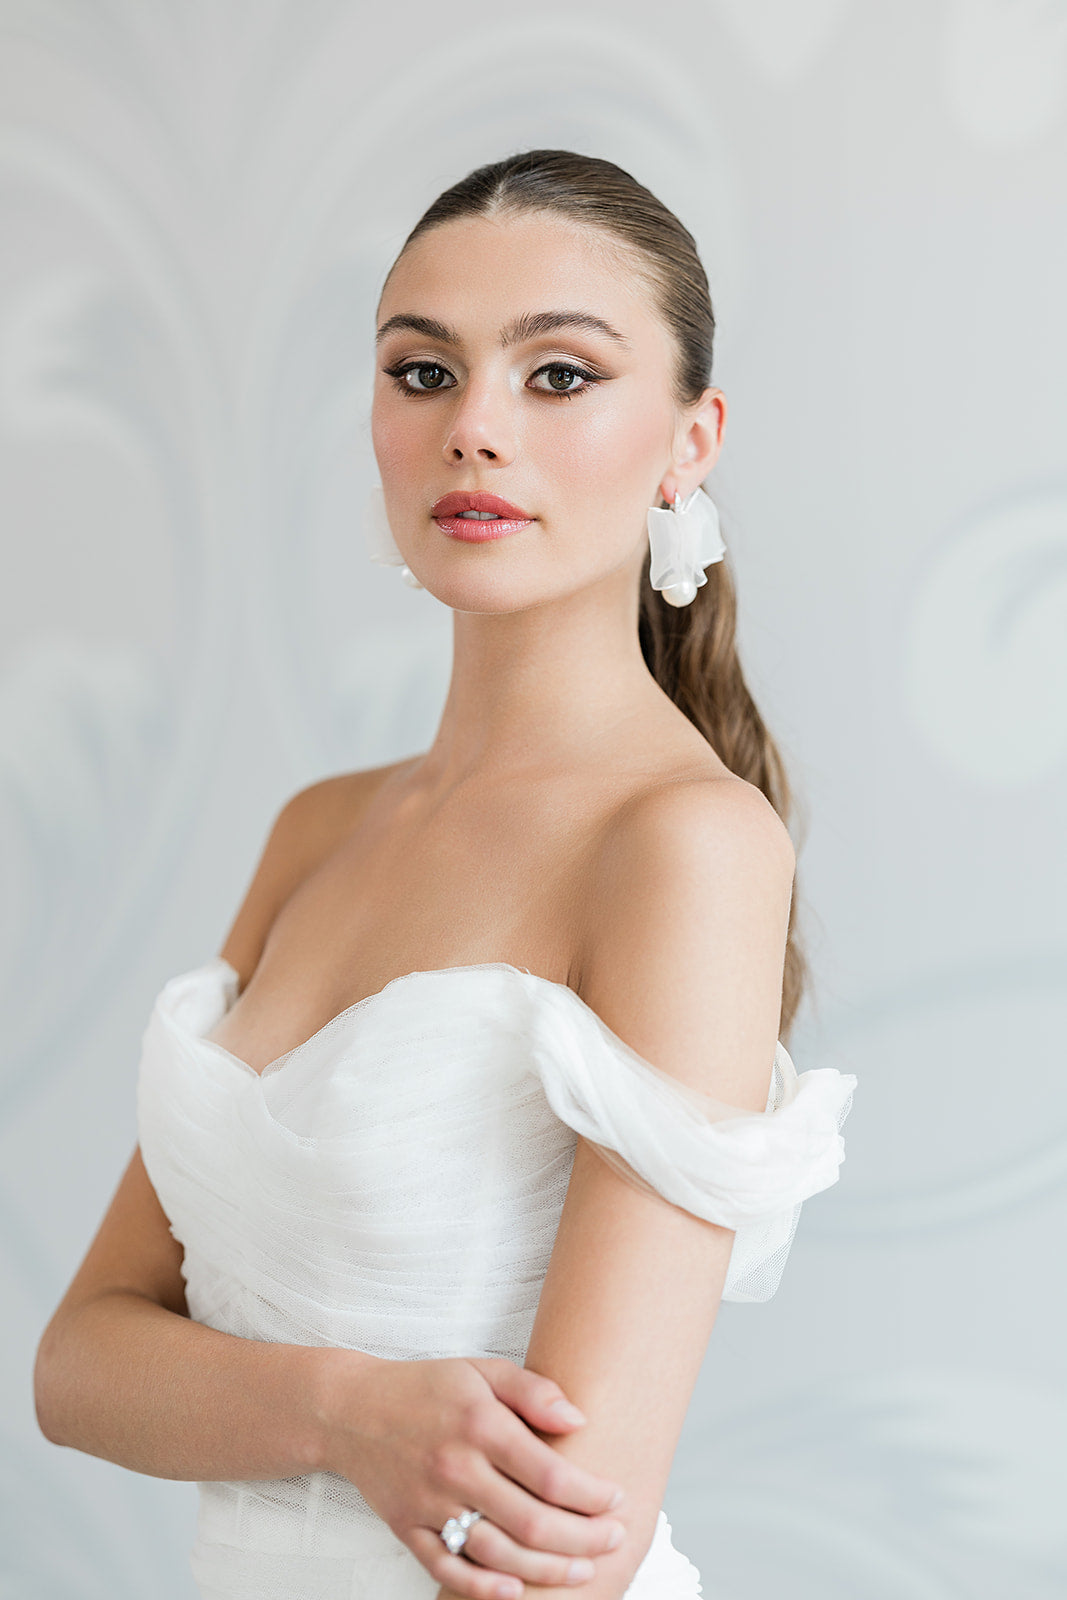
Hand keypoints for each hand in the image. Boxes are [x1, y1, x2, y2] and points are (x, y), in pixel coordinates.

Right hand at [320, 1352, 626, 1598]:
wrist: (351, 1409)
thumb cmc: (427, 1388)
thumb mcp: (482, 1370)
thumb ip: (533, 1391)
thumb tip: (579, 1419)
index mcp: (479, 1425)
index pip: (549, 1473)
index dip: (591, 1494)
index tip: (616, 1499)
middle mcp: (455, 1468)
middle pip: (531, 1522)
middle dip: (583, 1539)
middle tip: (614, 1540)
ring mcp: (429, 1504)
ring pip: (497, 1553)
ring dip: (546, 1569)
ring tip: (582, 1570)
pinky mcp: (407, 1529)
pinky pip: (447, 1570)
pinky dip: (482, 1588)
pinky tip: (515, 1591)